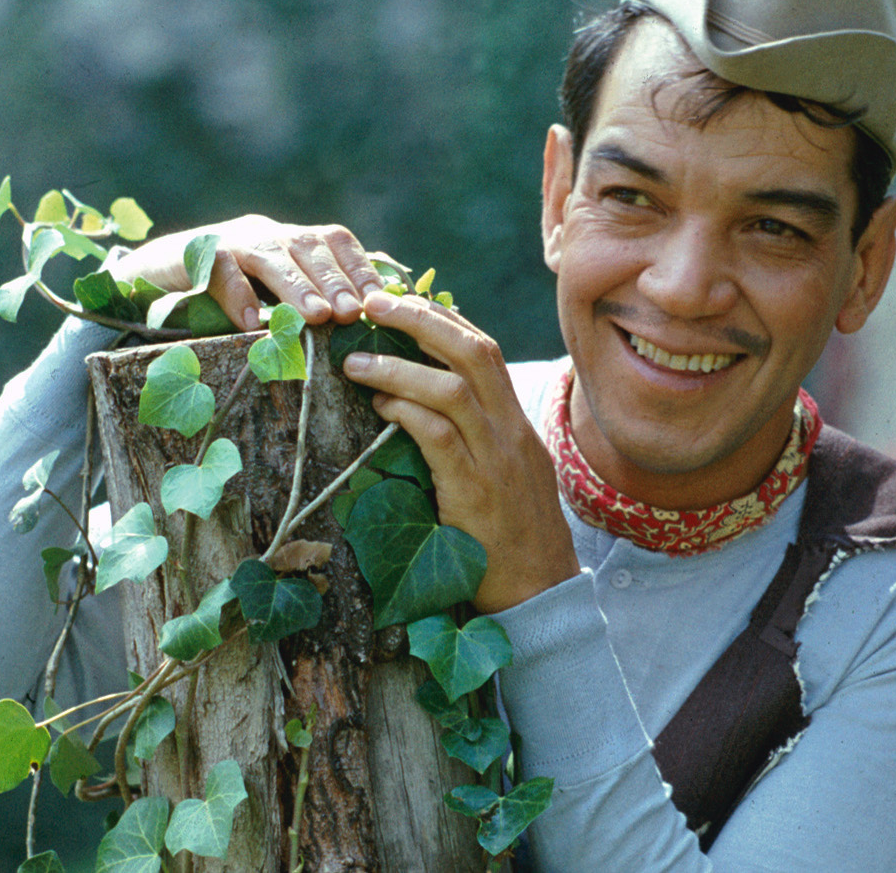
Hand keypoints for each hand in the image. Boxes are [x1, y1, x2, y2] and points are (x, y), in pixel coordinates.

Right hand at [109, 215, 383, 329]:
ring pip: (270, 257)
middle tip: (353, 312)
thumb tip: (363, 323)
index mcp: (290, 239)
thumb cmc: (225, 292)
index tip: (381, 300)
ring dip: (296, 286)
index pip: (336, 242)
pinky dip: (235, 295)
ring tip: (316, 316)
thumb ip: (309, 298)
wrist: (156, 273)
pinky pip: (218, 271)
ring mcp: (230, 240)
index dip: (360, 268)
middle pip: (308, 247)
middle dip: (335, 280)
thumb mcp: (271, 291)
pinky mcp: (193, 255)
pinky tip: (249, 323)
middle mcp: (266, 233)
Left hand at [341, 290, 578, 613]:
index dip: (441, 318)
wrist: (541, 593)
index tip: (400, 301)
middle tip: (372, 303)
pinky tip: (380, 405)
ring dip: (400, 366)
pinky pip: (441, 438)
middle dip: (421, 318)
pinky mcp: (478, 494)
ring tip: (355, 361)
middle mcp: (512, 432)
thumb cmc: (512, 539)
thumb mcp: (506, 475)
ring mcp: (499, 461)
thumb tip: (426, 407)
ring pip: (454, 389)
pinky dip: (408, 412)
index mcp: (517, 423)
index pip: (484, 349)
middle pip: (474, 351)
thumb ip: (478, 438)